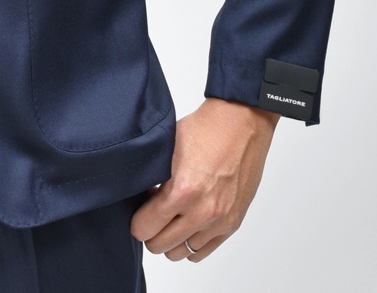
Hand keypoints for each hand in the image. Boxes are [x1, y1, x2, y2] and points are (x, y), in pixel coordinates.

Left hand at [129, 96, 278, 262]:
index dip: (136, 220)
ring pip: (181, 252)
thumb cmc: (203, 130)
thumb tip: (136, 198)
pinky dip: (190, 242)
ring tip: (169, 217)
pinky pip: (203, 251)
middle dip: (150, 231)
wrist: (240, 125)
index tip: (137, 211)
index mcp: (182, 190)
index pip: (144, 228)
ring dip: (170, 239)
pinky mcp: (232, 223)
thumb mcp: (166, 149)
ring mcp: (219, 220)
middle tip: (150, 214)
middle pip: (160, 245)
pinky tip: (185, 223)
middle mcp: (203, 211)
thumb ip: (152, 177)